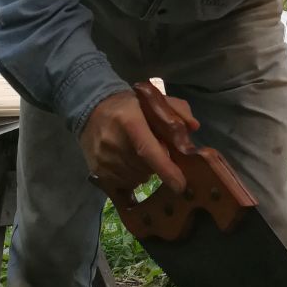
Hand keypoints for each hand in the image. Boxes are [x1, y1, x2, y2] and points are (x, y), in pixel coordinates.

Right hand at [79, 90, 199, 195]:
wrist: (92, 107)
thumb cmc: (130, 106)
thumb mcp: (153, 101)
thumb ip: (177, 110)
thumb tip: (194, 128)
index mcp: (130, 121)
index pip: (149, 150)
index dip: (166, 169)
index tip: (180, 185)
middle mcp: (113, 141)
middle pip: (145, 168)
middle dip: (157, 165)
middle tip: (156, 150)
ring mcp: (103, 158)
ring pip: (136, 178)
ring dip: (144, 171)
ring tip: (140, 154)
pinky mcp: (96, 170)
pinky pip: (123, 183)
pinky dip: (132, 177)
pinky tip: (130, 163)